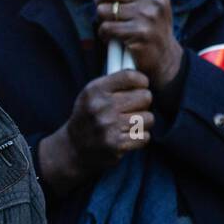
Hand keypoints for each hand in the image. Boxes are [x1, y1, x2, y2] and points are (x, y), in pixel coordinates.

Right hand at [40, 70, 152, 190]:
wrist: (74, 146)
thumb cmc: (90, 115)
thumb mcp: (93, 93)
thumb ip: (116, 81)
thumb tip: (144, 77)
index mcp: (95, 90)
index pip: (131, 76)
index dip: (141, 82)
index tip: (139, 87)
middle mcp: (101, 107)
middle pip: (145, 97)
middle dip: (143, 103)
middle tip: (133, 108)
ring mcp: (108, 127)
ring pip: (149, 118)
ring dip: (142, 122)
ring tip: (129, 123)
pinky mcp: (116, 145)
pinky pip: (145, 136)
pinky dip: (139, 137)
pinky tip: (127, 136)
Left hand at [80, 0, 183, 86]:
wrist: (165, 58)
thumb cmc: (150, 27)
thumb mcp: (150, 0)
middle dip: (100, 3)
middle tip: (107, 14)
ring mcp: (148, 16)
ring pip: (104, 11)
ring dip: (103, 22)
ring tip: (114, 28)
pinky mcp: (139, 33)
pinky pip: (107, 28)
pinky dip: (105, 35)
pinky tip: (114, 40)